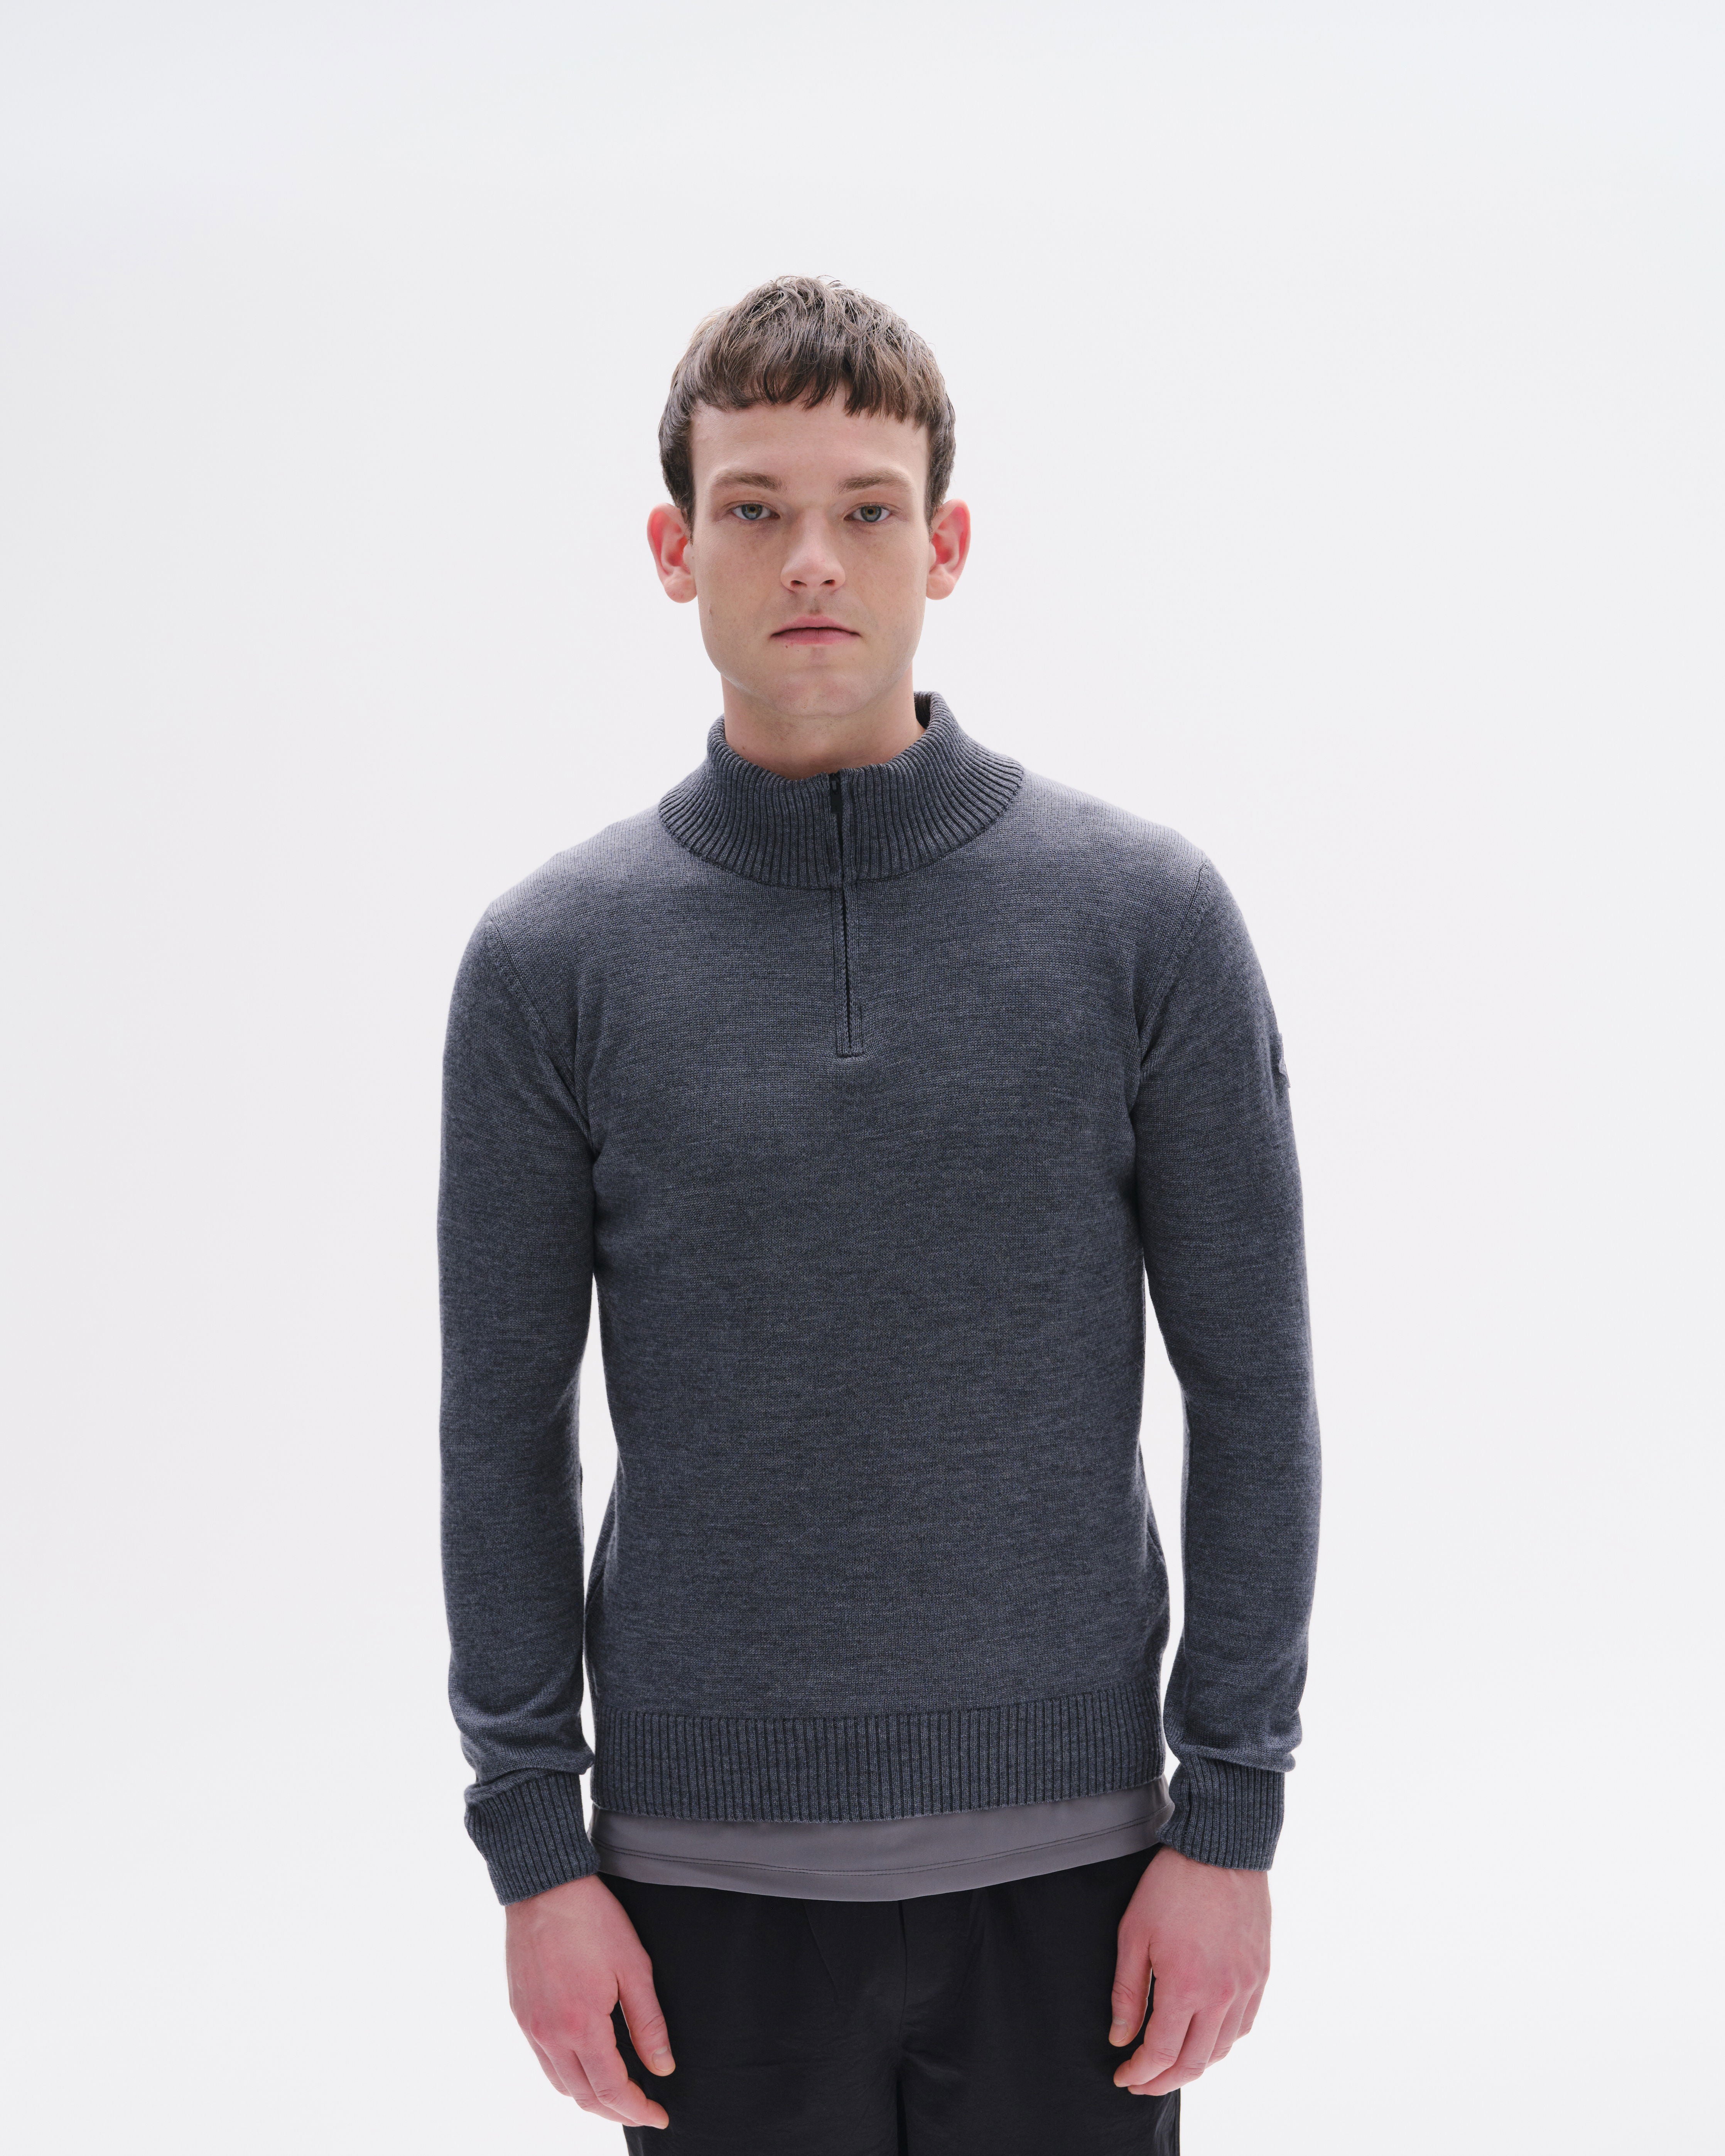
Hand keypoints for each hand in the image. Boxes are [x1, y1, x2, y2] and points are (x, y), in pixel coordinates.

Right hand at [505, 1872, 675, 2128]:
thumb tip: (663, 2067)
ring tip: (619, 2093)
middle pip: (583, 2097)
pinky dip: (567, 2077)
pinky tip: (587, 2065)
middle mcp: (550, 2034)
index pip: (611, 2089)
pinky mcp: (521, 2013)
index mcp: (581, 2024)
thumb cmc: (593, 1919)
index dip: (637, 2109)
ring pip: (561, 2085)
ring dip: (591, 2098)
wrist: (544, 1886)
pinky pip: (544, 2063)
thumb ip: (648, 2023)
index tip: (659, 2115)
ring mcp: (531, 2026)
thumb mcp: (634, 1966)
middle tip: (644, 2109)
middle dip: (616, 2112)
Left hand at [1108, 1846, 1270, 2095]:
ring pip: (1222, 2050)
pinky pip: (1243, 2026)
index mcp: (1187, 1988)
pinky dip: (1222, 2042)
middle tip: (1141, 2080)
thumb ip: (1128, 1993)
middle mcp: (1222, 1996)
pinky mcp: (1260, 1974)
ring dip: (1193, 2065)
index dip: (1140, 2073)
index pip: (1162, 2054)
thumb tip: (1120, 2039)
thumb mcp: (1134, 1934)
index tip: (1122, 2076)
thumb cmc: (1171, 1886)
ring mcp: (1246, 1987)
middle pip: (1194, 2063)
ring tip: (1168, 2063)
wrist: (1220, 1848)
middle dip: (1163, 2080)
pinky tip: (1204, 2037)